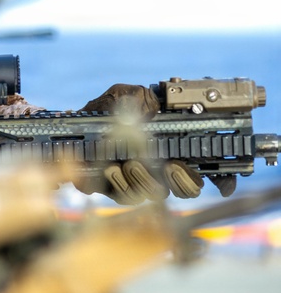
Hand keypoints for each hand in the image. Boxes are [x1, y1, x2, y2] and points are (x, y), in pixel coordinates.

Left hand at [75, 84, 235, 202]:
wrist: (68, 131)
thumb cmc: (102, 112)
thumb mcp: (126, 95)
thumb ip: (146, 97)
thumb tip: (159, 105)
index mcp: (171, 146)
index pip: (207, 166)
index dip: (221, 176)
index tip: (224, 182)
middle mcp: (160, 167)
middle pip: (190, 188)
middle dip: (183, 178)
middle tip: (171, 164)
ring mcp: (140, 182)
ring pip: (158, 193)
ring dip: (145, 176)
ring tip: (130, 161)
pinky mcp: (117, 192)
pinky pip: (127, 196)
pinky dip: (120, 181)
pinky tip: (111, 167)